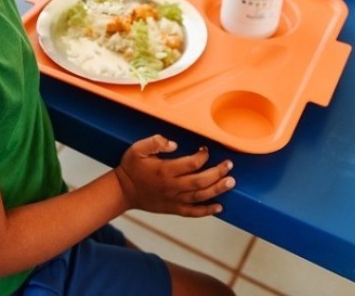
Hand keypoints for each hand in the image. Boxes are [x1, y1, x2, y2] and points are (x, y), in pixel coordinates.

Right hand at [114, 135, 234, 216]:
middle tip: (229, 165)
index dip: (202, 156)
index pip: (191, 164)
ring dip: (217, 189)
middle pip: (201, 181)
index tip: (206, 149)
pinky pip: (193, 212)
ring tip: (231, 182)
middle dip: (218, 173)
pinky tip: (219, 207)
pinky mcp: (173, 208)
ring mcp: (174, 199)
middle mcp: (172, 186)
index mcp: (165, 170)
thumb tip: (174, 143)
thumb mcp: (138, 149)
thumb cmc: (131, 168)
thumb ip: (155, 142)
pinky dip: (207, 211)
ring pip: (200, 196)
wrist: (123, 191)